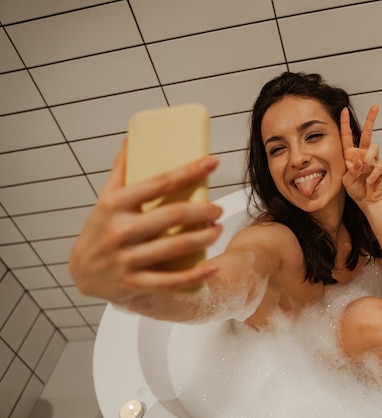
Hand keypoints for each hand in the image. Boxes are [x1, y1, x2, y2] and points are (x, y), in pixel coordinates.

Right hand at [69, 141, 222, 303]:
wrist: (81, 271)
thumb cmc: (100, 229)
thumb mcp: (106, 197)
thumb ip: (122, 169)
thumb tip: (133, 138)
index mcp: (115, 204)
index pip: (159, 182)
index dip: (190, 171)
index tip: (212, 162)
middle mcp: (120, 231)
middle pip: (173, 216)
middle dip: (203, 210)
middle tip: (218, 208)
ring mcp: (126, 259)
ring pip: (176, 247)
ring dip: (205, 237)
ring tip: (217, 229)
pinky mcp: (133, 283)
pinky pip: (170, 281)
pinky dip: (196, 275)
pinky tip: (212, 266)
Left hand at [341, 105, 381, 203]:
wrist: (367, 201)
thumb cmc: (356, 190)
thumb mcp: (346, 181)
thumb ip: (351, 171)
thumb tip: (359, 162)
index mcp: (350, 155)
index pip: (347, 136)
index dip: (345, 123)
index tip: (344, 111)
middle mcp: (362, 154)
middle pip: (367, 133)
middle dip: (371, 119)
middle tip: (375, 108)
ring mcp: (372, 160)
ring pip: (374, 148)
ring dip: (369, 159)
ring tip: (364, 170)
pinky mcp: (381, 167)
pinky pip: (379, 165)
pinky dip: (373, 174)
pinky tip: (368, 181)